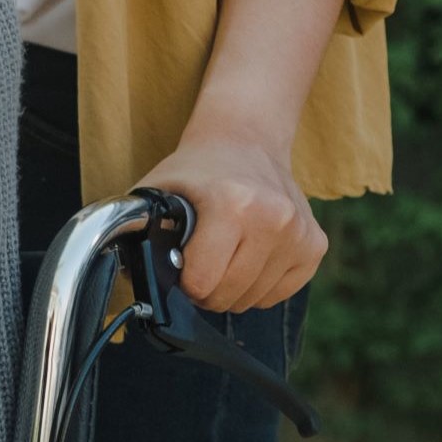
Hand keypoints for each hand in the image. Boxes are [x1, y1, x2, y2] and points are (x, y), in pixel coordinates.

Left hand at [136, 131, 324, 313]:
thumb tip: (127, 279)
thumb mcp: (157, 193)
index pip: (202, 283)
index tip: (180, 263)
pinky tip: (248, 256)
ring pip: (254, 300)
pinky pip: (278, 294)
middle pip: (228, 296)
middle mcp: (273, 219)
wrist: (246, 140)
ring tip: (223, 255)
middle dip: (206, 289)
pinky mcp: (315, 245)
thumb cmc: (196, 171)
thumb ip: (138, 233)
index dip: (183, 281)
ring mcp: (299, 233)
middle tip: (199, 262)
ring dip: (232, 289)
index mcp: (232, 204)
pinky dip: (258, 286)